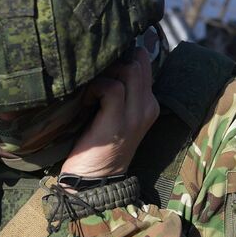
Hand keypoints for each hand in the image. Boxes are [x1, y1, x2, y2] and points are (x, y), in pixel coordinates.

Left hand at [60, 47, 160, 179]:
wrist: (94, 182)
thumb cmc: (97, 146)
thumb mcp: (114, 116)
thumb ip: (117, 92)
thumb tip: (101, 62)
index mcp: (149, 104)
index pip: (144, 62)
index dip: (124, 54)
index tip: (103, 61)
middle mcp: (148, 107)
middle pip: (138, 62)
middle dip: (112, 61)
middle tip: (94, 76)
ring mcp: (136, 114)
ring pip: (128, 70)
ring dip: (103, 74)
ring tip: (90, 91)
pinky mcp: (118, 121)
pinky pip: (111, 87)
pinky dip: (95, 88)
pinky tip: (86, 102)